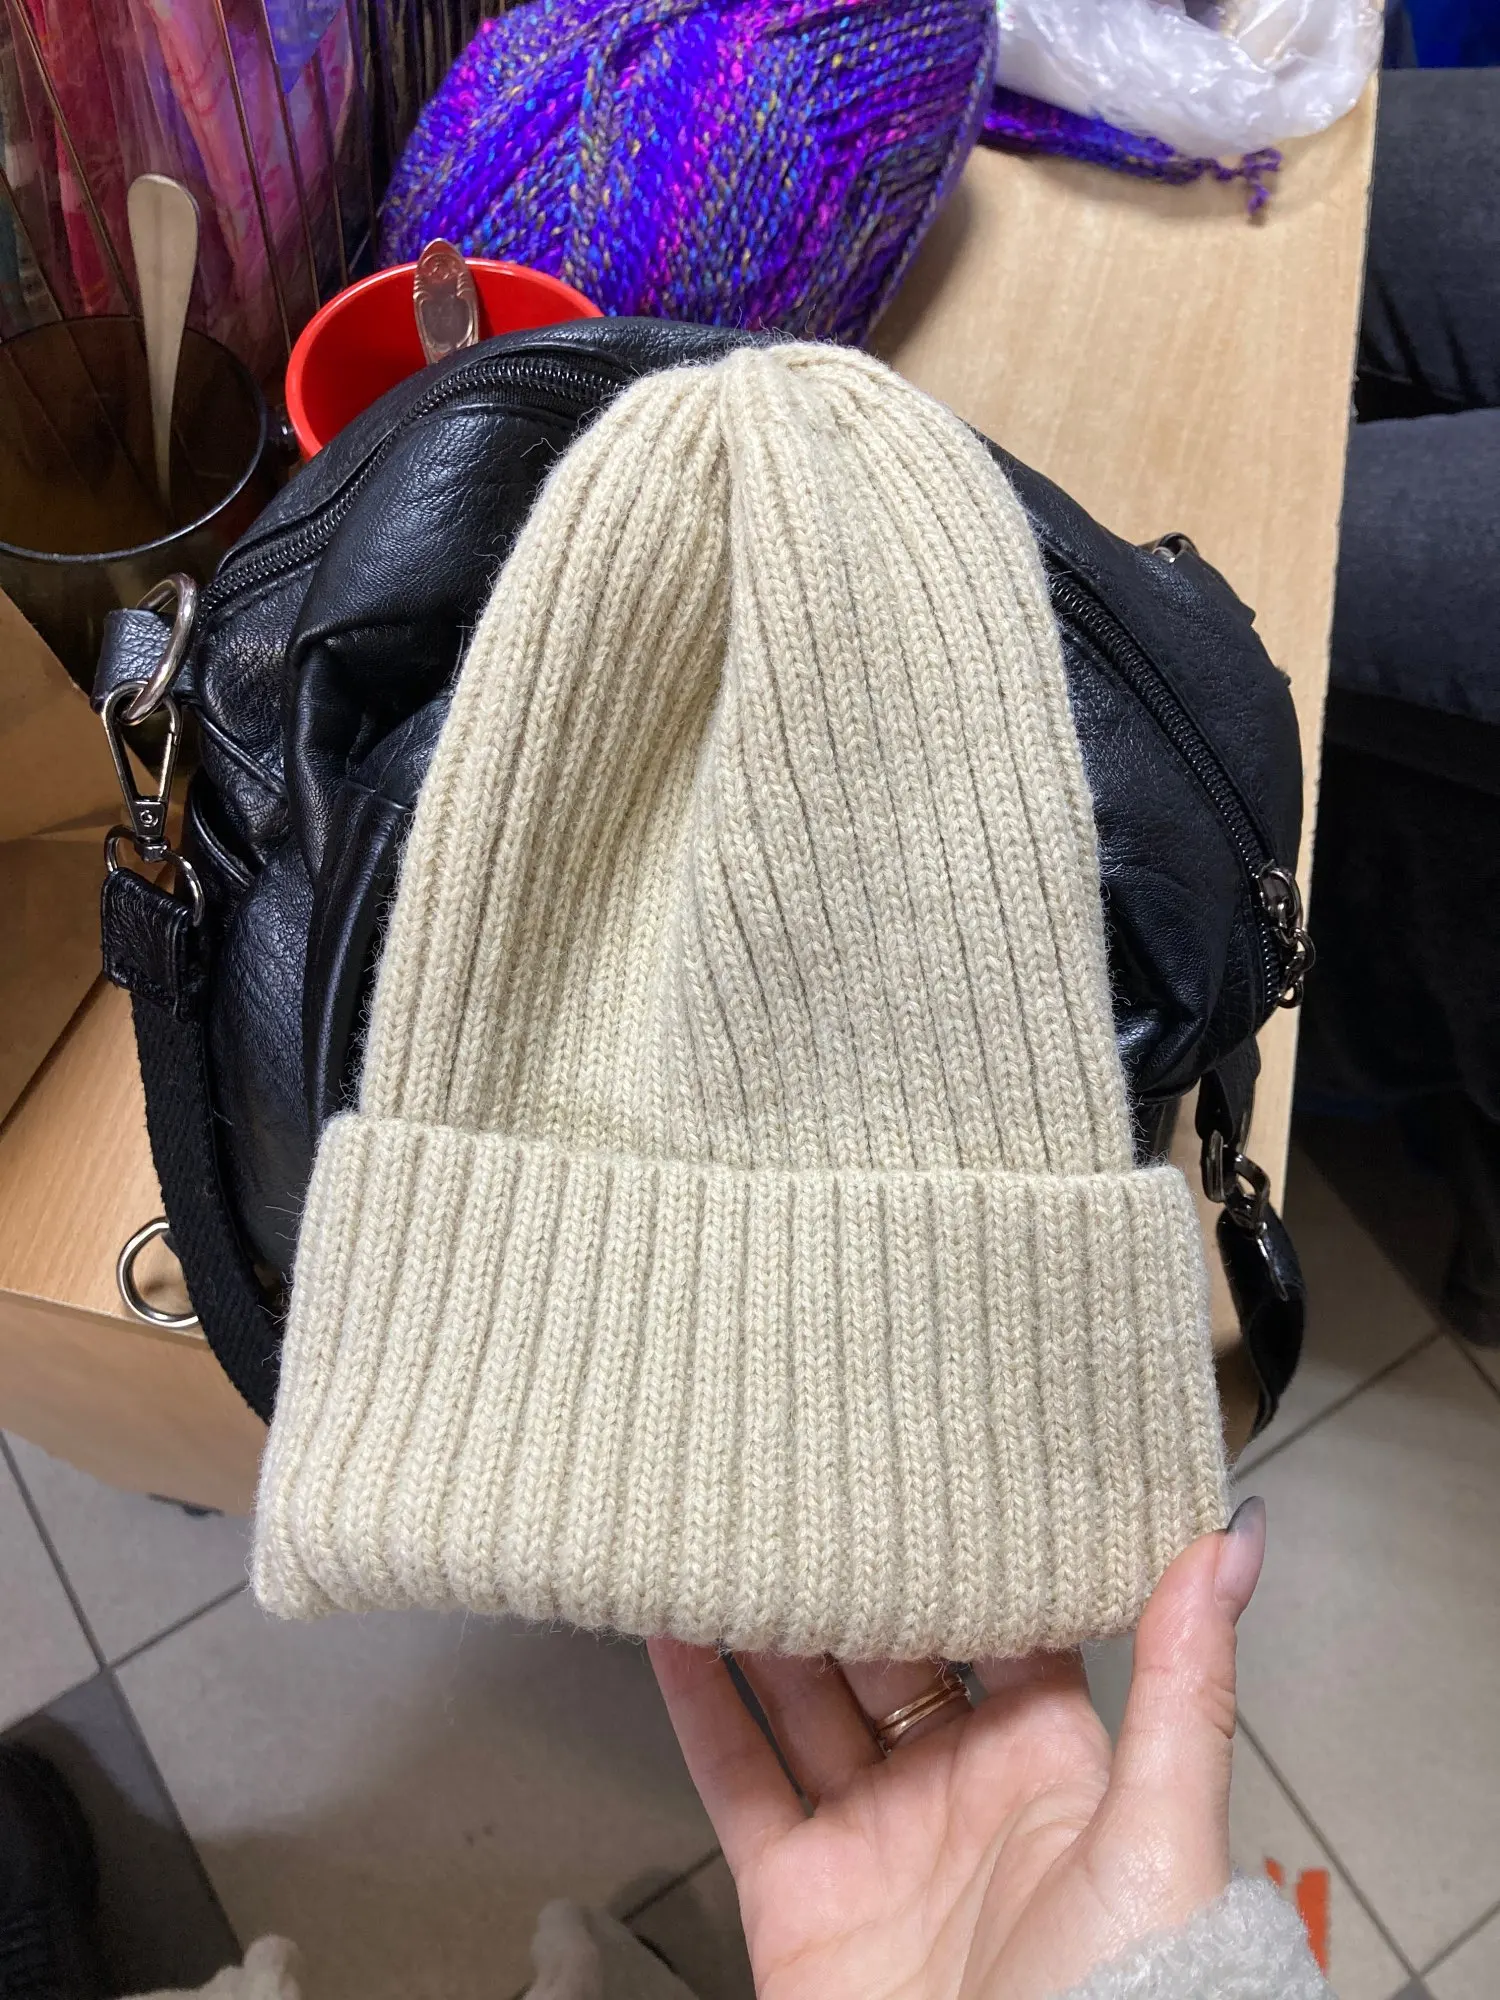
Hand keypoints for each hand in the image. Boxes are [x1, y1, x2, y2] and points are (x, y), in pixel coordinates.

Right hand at [648, 1498, 1265, 1999]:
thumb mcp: (1163, 1831)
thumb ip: (1187, 1685)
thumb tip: (1236, 1543)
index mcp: (1053, 1764)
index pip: (1005, 1624)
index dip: (967, 1547)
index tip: (930, 1459)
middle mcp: (958, 1789)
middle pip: (890, 1651)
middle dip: (852, 1571)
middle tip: (807, 1473)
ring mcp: (873, 1838)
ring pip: (803, 1699)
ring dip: (765, 1619)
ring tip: (729, 1526)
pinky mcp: (797, 1894)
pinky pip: (739, 1780)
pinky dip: (698, 1705)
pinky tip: (671, 1630)